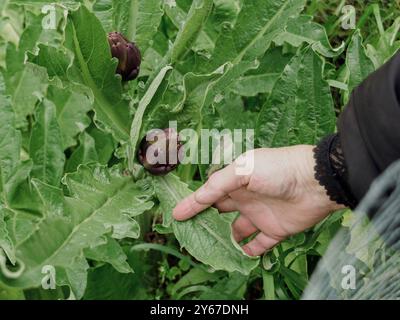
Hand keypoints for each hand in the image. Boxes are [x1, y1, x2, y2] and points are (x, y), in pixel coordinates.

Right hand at [173, 145, 343, 255]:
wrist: (316, 182)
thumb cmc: (277, 169)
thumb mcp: (243, 169)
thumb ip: (218, 184)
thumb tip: (195, 199)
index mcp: (236, 181)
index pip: (209, 193)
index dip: (193, 203)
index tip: (176, 215)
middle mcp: (245, 198)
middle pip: (220, 212)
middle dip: (205, 222)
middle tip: (189, 234)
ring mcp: (260, 215)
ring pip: (236, 230)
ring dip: (225, 239)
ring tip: (211, 250)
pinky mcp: (275, 230)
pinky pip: (259, 244)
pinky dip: (250, 251)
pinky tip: (240, 256)